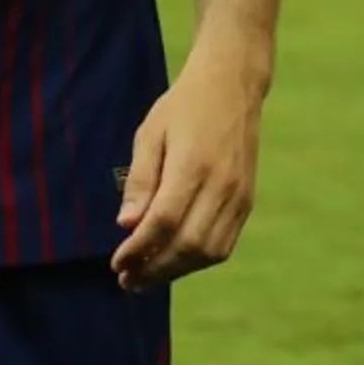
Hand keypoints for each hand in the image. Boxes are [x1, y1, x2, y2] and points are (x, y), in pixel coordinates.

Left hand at [111, 46, 268, 291]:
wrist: (233, 84)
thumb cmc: (184, 106)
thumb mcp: (151, 133)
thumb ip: (140, 180)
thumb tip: (126, 225)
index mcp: (194, 165)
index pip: (164, 223)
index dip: (138, 250)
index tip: (116, 263)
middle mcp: (222, 185)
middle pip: (187, 245)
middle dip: (154, 270)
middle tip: (126, 280)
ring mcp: (239, 195)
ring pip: (209, 252)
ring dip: (176, 271)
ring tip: (147, 275)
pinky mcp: (247, 200)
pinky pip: (224, 244)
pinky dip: (198, 260)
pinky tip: (174, 259)